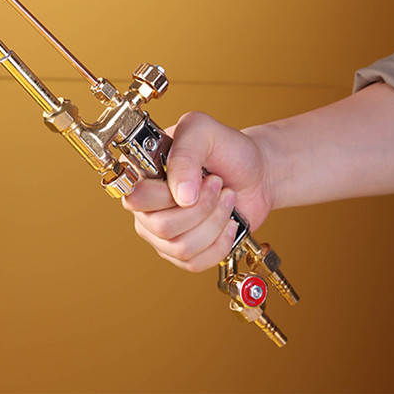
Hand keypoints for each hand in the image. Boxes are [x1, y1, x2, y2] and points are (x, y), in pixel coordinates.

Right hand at [122, 111, 272, 271]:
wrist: (255, 173)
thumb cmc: (227, 148)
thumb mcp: (203, 131)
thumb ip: (185, 154)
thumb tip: (180, 196)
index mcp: (142, 173)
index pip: (137, 198)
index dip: (169, 194)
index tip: (201, 177)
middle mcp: (146, 205)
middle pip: (162, 227)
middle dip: (202, 208)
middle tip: (218, 186)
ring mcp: (162, 231)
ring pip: (180, 247)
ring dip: (214, 223)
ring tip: (225, 201)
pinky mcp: (182, 251)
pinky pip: (193, 263)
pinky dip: (219, 244)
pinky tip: (227, 223)